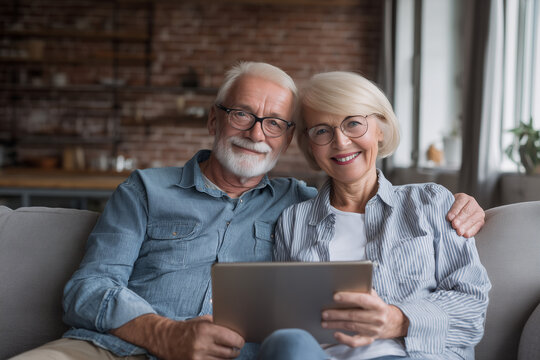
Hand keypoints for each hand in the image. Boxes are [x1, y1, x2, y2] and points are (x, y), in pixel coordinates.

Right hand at [111, 314, 244, 359]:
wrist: (167, 339)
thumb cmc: (187, 328)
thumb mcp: (203, 321)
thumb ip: (218, 324)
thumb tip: (236, 328)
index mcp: (206, 330)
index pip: (232, 339)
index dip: (240, 341)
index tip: (241, 340)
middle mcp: (202, 345)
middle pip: (230, 353)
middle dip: (236, 350)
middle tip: (236, 346)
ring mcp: (198, 357)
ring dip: (228, 357)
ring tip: (227, 351)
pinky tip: (217, 356)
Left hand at [320, 290, 407, 347]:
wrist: (392, 322)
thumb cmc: (377, 306)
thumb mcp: (374, 296)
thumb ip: (362, 291)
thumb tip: (344, 285)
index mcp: (378, 305)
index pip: (362, 300)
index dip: (348, 298)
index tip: (334, 297)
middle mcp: (377, 318)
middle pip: (354, 315)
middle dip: (337, 314)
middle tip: (324, 313)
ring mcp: (373, 330)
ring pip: (351, 327)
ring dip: (336, 324)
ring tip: (324, 322)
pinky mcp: (369, 339)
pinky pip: (356, 342)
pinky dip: (344, 339)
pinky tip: (335, 334)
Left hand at [447, 193, 484, 237]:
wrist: (457, 214)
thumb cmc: (449, 209)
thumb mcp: (447, 206)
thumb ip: (446, 208)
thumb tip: (445, 217)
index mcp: (463, 197)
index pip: (460, 202)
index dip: (454, 210)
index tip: (449, 218)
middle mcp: (472, 203)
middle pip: (467, 211)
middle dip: (460, 219)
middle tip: (454, 225)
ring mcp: (478, 212)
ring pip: (473, 219)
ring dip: (465, 226)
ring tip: (459, 232)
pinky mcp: (481, 222)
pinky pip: (477, 227)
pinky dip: (471, 231)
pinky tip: (465, 235)